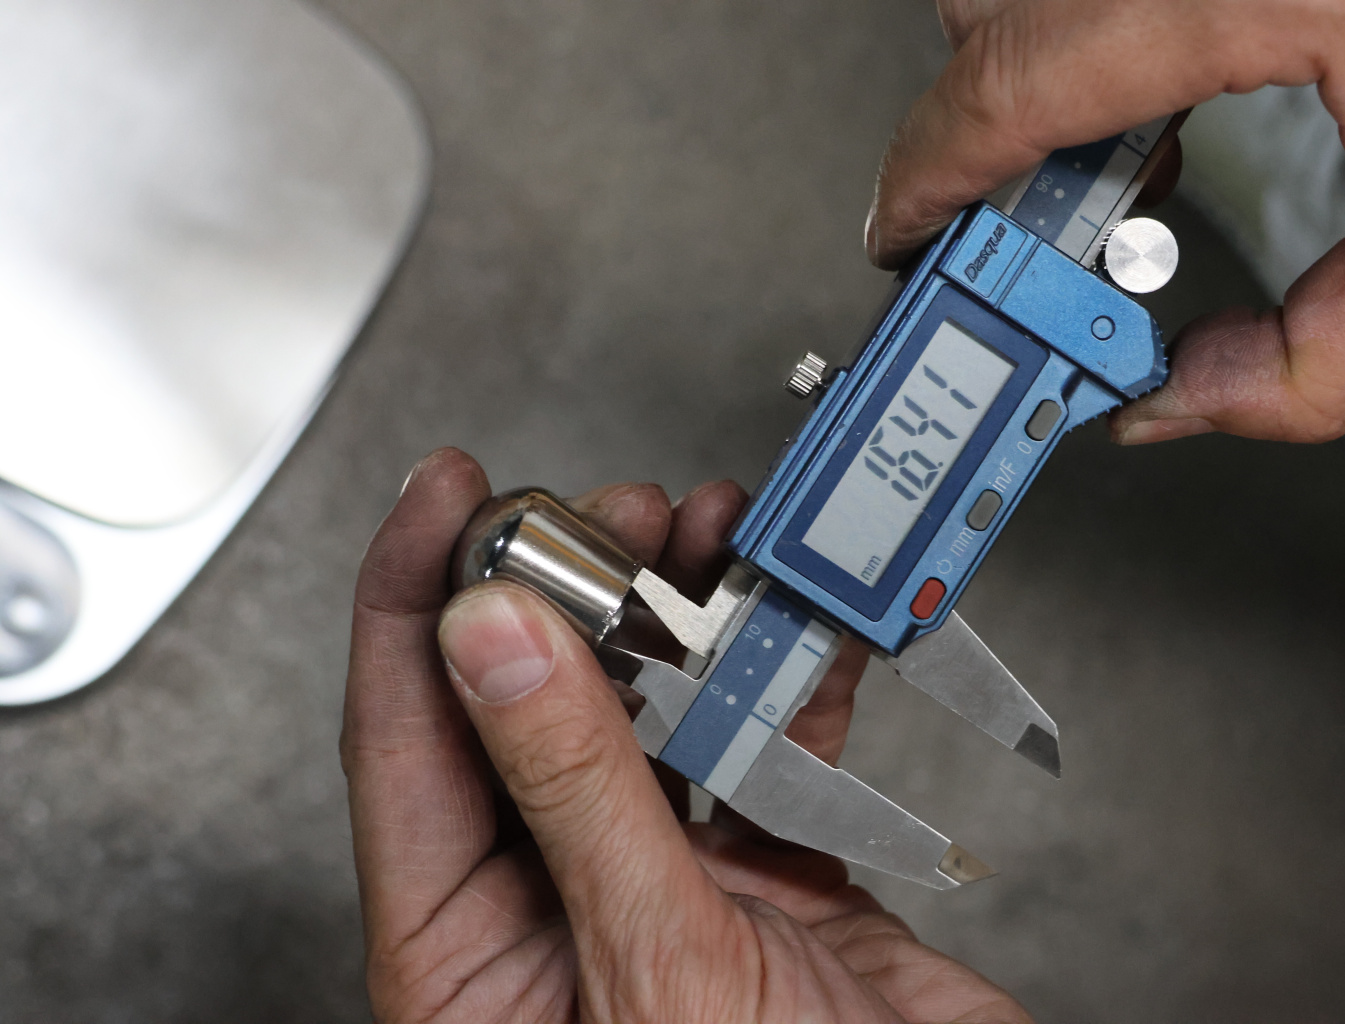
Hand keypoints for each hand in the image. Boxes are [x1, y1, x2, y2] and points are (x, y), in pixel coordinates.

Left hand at [341, 447, 1031, 1023]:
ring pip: (652, 709)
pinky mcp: (770, 877)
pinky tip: (797, 623)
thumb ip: (571, 792)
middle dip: (575, 587)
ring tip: (709, 540)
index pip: (407, 739)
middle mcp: (557, 907)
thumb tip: (490, 640)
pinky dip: (787, 676)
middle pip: (532, 703)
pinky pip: (764, 747)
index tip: (445, 490)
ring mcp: (667, 886)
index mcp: (469, 954)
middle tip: (614, 512)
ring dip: (685, 617)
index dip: (416, 597)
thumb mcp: (646, 963)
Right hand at [865, 0, 1344, 443]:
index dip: (933, 172)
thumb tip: (1180, 403)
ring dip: (1034, 66)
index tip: (906, 236)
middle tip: (1041, 232)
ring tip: (1119, 161)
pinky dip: (1089, 21)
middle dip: (981, 128)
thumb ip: (1319, 360)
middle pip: (992, 6)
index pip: (1014, 81)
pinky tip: (1171, 78)